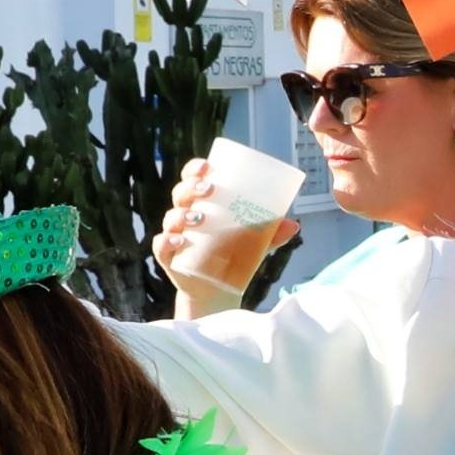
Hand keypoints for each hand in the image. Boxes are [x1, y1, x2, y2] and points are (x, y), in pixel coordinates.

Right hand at [160, 155, 297, 316]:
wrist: (218, 289)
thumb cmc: (234, 255)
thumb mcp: (255, 243)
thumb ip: (271, 234)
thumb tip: (294, 225)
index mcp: (202, 204)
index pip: (192, 179)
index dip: (195, 169)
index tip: (207, 165)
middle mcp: (184, 216)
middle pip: (181, 194)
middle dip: (191, 187)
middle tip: (208, 189)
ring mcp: (174, 235)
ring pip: (171, 217)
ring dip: (182, 214)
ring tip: (199, 218)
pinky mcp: (168, 256)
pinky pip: (161, 245)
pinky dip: (167, 241)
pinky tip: (179, 240)